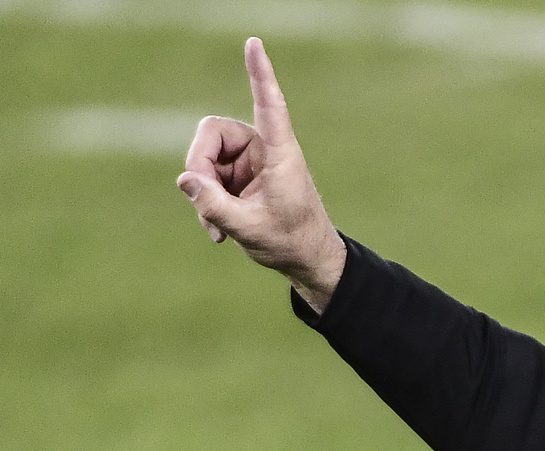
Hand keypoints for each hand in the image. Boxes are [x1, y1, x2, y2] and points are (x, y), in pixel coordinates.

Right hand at [176, 37, 344, 311]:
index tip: (254, 43)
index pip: (269, 106)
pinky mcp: (238, 175)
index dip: (260, 75)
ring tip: (216, 228)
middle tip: (203, 204)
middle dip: (199, 168)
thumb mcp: (249, 228)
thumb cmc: (290, 242)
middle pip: (212, 133)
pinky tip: (218, 231)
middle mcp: (264, 149)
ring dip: (203, 194)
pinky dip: (207, 203)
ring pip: (204, 158)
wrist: (305, 259)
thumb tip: (185, 180)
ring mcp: (249, 161)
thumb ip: (215, 206)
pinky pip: (206, 177)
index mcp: (280, 154)